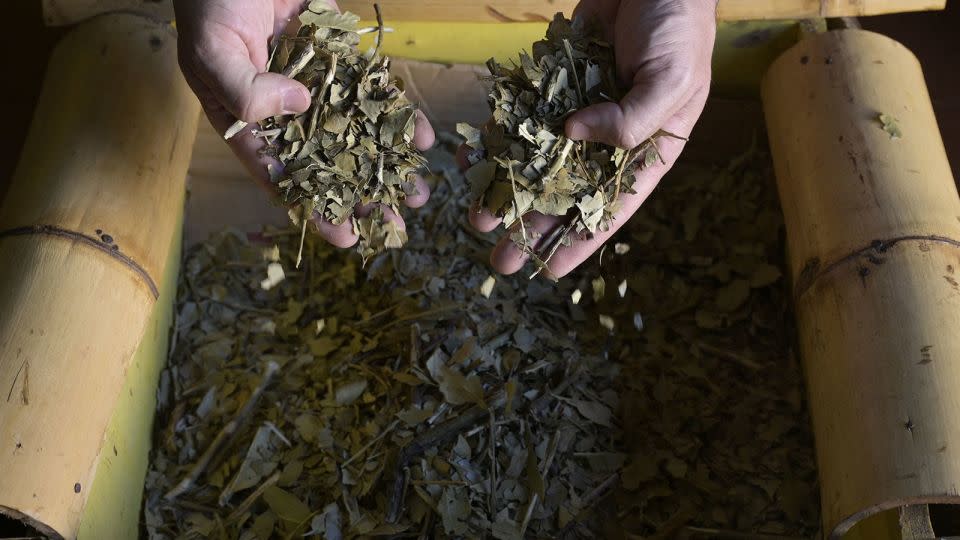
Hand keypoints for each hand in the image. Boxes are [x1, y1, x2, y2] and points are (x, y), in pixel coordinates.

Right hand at [173, 0, 435, 247]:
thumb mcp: (212, 48)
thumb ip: (245, 88)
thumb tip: (297, 106)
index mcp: (246, 120)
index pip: (283, 175)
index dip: (314, 208)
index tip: (346, 237)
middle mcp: (286, 109)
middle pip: (328, 163)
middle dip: (362, 195)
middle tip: (396, 226)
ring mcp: (318, 84)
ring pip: (358, 133)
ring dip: (388, 163)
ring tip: (418, 193)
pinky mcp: (344, 57)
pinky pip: (375, 90)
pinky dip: (399, 113)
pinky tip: (423, 138)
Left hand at [467, 0, 715, 277]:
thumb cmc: (679, 26)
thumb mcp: (671, 79)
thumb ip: (630, 119)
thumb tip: (573, 136)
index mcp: (646, 150)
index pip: (610, 208)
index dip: (580, 241)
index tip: (550, 272)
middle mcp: (607, 138)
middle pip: (565, 194)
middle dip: (532, 227)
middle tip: (500, 261)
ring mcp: (577, 111)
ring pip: (535, 162)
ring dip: (507, 191)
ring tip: (475, 220)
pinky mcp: (552, 84)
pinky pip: (520, 117)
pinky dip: (498, 139)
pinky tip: (472, 161)